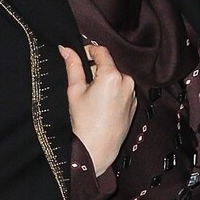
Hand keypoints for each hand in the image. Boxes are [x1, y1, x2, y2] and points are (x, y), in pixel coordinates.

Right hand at [59, 42, 135, 176]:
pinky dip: (112, 93)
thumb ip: (73, 66)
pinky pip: (122, 91)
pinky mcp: (133, 105)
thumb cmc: (84, 122)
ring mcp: (132, 94)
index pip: (101, 51)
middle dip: (96, 71)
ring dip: (104, 82)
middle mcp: (127, 82)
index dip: (89, 50)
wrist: (97, 150)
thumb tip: (66, 49)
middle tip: (83, 86)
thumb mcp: (74, 91)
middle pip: (109, 66)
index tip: (80, 57)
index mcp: (112, 76)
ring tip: (92, 100)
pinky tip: (101, 108)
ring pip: (116, 79)